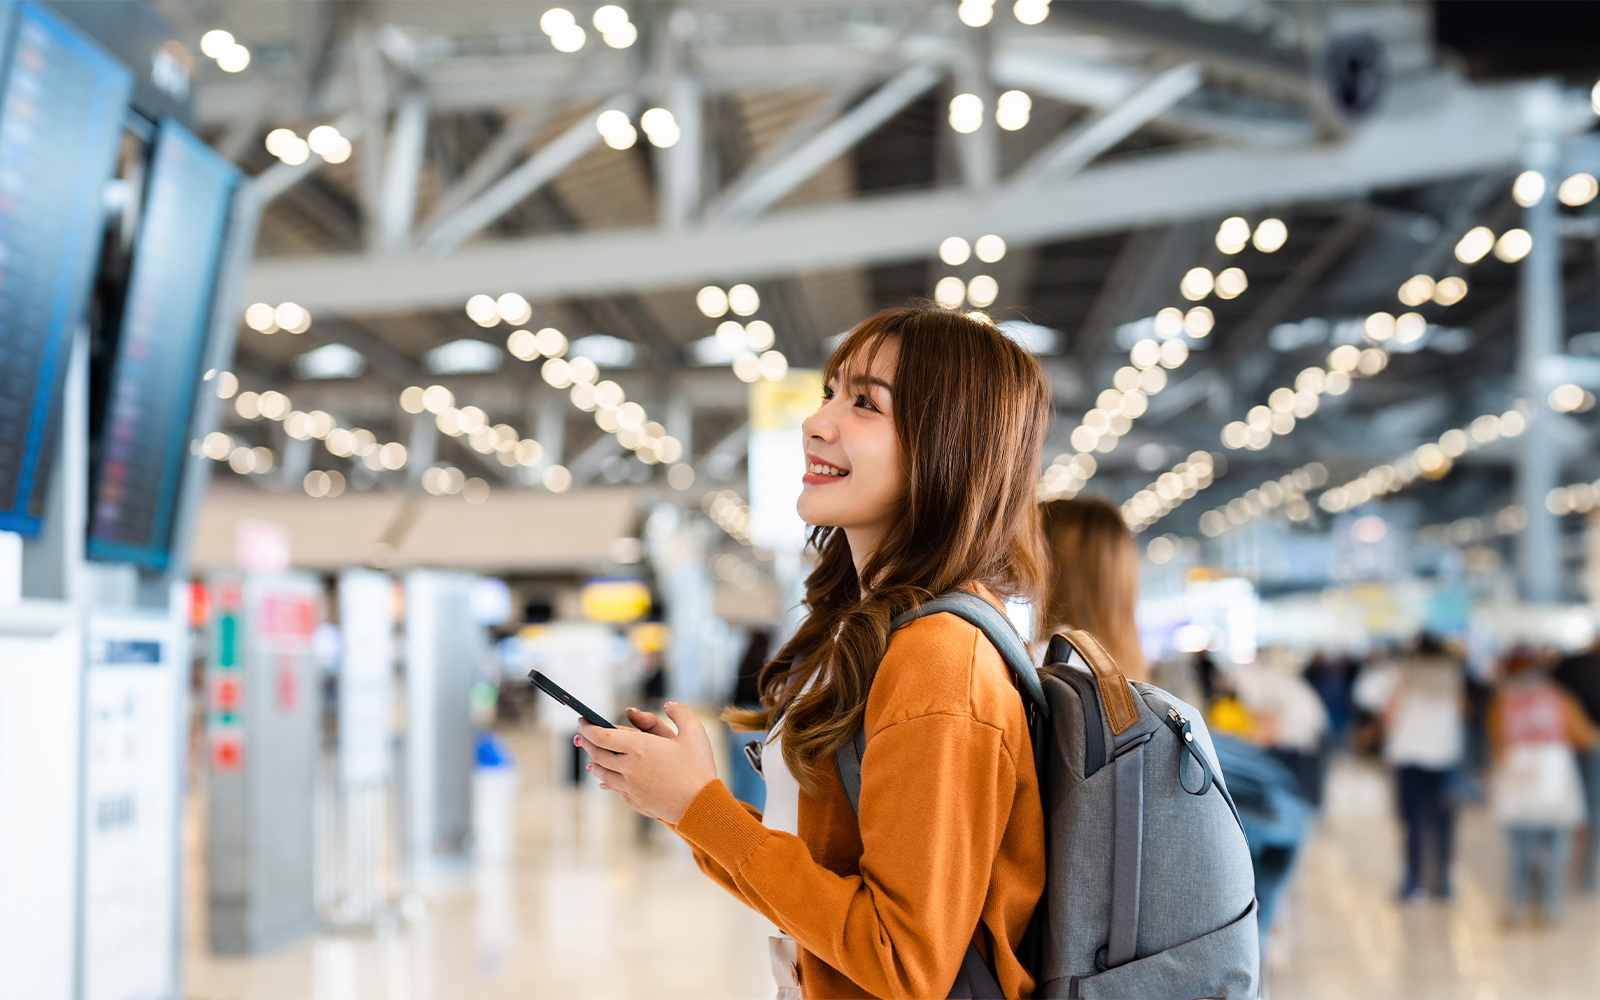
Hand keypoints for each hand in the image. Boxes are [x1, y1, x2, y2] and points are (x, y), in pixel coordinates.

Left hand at [578, 703, 718, 824]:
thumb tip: (667, 705)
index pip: (601, 736)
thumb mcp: (694, 732)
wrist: (701, 806)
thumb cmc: (699, 767)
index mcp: (639, 747)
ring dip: (594, 761)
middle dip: (587, 742)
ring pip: (602, 773)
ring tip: (591, 755)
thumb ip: (679, 712)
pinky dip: (605, 781)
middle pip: (597, 754)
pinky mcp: (636, 800)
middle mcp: (629, 767)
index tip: (582, 720)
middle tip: (583, 734)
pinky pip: (613, 789)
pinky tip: (604, 781)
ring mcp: (630, 786)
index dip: (588, 727)